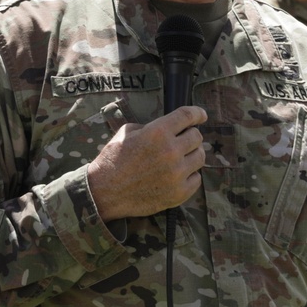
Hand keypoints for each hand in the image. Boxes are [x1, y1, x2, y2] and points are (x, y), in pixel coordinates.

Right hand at [87, 106, 206, 221]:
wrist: (104, 192)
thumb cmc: (113, 159)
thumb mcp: (127, 132)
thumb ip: (152, 127)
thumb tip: (170, 128)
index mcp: (157, 132)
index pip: (187, 116)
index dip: (198, 113)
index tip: (202, 115)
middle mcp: (170, 151)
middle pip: (197, 137)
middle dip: (190, 136)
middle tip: (181, 141)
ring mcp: (176, 174)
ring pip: (200, 157)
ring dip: (191, 155)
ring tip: (179, 158)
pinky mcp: (179, 193)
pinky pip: (196, 179)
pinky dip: (189, 175)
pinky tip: (176, 175)